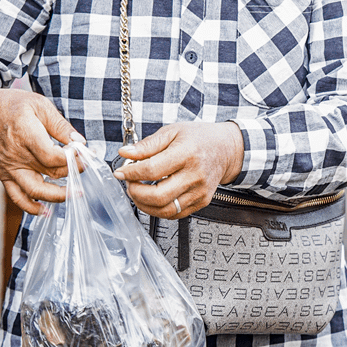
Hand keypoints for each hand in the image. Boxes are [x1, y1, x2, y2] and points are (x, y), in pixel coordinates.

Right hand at [0, 87, 80, 214]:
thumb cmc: (14, 106)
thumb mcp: (41, 106)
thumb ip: (61, 126)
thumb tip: (80, 142)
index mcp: (25, 133)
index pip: (52, 156)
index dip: (72, 159)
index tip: (85, 154)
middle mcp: (15, 154)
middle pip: (50, 173)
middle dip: (73, 172)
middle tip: (86, 167)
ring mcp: (9, 167)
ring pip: (35, 190)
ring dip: (58, 196)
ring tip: (76, 193)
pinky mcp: (4, 175)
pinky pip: (17, 197)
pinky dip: (31, 208)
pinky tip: (46, 211)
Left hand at [116, 121, 244, 218]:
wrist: (226, 149)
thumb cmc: (200, 138)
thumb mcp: (172, 132)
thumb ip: (147, 145)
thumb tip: (125, 153)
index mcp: (187, 154)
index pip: (152, 170)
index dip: (131, 173)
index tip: (120, 172)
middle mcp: (195, 175)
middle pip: (158, 196)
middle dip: (136, 192)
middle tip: (129, 183)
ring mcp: (200, 192)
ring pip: (165, 210)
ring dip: (144, 204)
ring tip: (138, 192)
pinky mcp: (201, 202)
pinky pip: (175, 214)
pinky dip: (158, 209)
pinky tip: (152, 198)